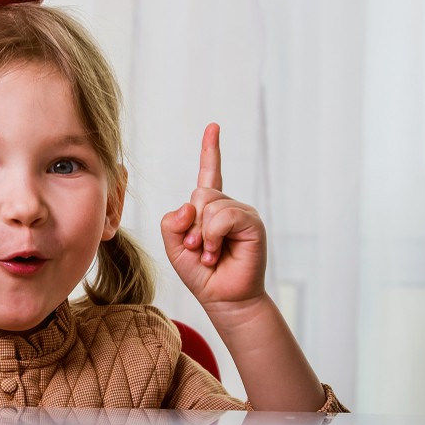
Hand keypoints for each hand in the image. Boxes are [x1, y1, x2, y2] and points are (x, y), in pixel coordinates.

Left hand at [160, 123, 266, 311]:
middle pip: (200, 193)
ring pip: (209, 204)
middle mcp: (227, 206)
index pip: (210, 172)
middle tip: (196, 248)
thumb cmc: (200, 273)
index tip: (213, 127)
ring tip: (209, 253)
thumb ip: (172, 222)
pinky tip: (217, 251)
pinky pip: (223, 216)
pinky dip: (213, 235)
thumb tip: (189, 205)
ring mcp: (241, 212)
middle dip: (190, 224)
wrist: (223, 298)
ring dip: (201, 235)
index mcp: (209, 207)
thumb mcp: (174, 246)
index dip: (211, 149)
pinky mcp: (252, 223)